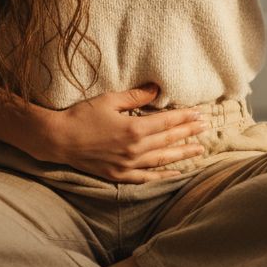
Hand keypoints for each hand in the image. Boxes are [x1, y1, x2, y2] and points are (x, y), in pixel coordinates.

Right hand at [44, 84, 210, 182]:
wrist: (58, 139)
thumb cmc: (82, 116)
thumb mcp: (109, 100)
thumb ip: (136, 97)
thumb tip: (157, 89)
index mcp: (134, 129)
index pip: (167, 122)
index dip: (185, 117)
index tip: (200, 114)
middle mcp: (134, 149)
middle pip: (169, 140)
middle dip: (189, 133)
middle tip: (207, 127)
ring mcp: (128, 165)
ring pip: (162, 160)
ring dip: (182, 154)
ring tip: (200, 150)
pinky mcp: (119, 175)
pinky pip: (147, 177)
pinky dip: (163, 175)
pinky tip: (175, 173)